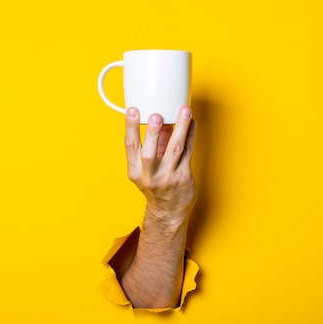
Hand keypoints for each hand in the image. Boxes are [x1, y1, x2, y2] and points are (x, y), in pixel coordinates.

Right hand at [124, 106, 196, 224]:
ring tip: (184, 111)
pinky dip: (190, 135)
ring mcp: (168, 177)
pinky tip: (192, 123)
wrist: (168, 212)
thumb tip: (160, 119)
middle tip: (157, 114)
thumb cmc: (156, 187)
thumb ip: (152, 145)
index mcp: (135, 171)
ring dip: (180, 128)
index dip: (130, 127)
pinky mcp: (184, 177)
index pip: (130, 146)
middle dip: (153, 133)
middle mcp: (150, 176)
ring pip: (175, 150)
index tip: (132, 110)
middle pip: (150, 153)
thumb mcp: (145, 169)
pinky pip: (188, 152)